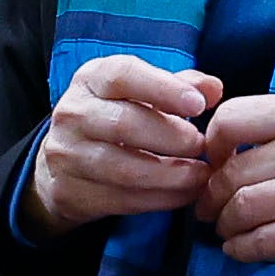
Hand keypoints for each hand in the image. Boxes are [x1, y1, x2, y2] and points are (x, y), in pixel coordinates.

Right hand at [21, 55, 221, 238]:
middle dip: (172, 137)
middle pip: (125, 125)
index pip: (123, 76)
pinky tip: (185, 193)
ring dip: (172, 175)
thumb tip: (214, 89)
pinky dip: (161, 199)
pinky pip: (122, 200)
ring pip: (124, 169)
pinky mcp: (71, 193)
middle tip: (202, 145)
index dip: (163, 89)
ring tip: (201, 174)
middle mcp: (74, 114)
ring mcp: (68, 156)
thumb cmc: (114, 116)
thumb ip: (179, 85)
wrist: (60, 162)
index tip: (199, 105)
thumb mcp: (139, 91)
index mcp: (91, 79)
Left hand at [194, 95, 274, 262]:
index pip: (232, 118)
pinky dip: (242, 249)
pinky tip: (242, 249)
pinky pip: (263, 241)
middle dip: (212, 198)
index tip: (214, 162)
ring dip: (225, 226)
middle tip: (210, 209)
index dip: (212, 146)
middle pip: (231, 173)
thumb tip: (230, 150)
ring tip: (227, 230)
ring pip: (241, 209)